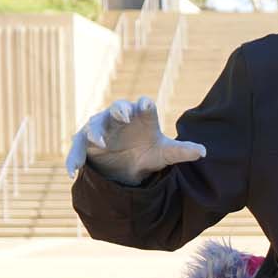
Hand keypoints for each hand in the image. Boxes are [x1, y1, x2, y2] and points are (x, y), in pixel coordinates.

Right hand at [65, 96, 206, 185]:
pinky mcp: (86, 143)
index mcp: (141, 117)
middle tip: (123, 115)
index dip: (145, 105)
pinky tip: (72, 172)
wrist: (127, 167)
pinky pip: (78, 147)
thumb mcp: (164, 154)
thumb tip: (204, 151)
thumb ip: (181, 151)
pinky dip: (73, 158)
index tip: (147, 106)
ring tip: (101, 143)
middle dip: (119, 110)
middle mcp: (120, 118)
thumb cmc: (147, 153)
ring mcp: (102, 128)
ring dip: (96, 132)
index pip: (144, 106)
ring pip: (95, 124)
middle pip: (118, 108)